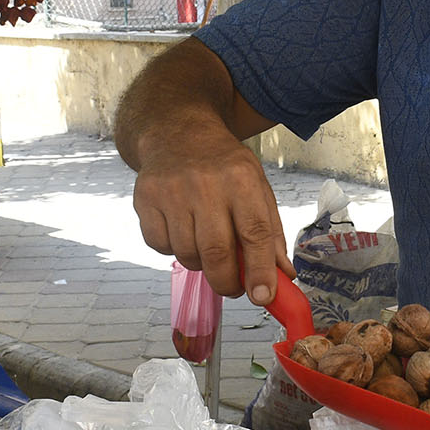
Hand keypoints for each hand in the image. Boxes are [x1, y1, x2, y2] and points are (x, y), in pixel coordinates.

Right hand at [132, 126, 291, 305]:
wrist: (177, 133)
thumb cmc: (224, 167)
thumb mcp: (257, 188)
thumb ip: (271, 234)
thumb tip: (284, 277)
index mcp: (241, 179)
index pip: (254, 233)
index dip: (259, 270)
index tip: (263, 297)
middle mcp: (205, 184)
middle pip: (216, 253)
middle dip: (227, 282)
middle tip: (234, 287)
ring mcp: (171, 191)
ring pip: (187, 255)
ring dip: (200, 263)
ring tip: (206, 244)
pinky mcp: (145, 199)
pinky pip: (160, 247)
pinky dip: (173, 249)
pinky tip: (181, 228)